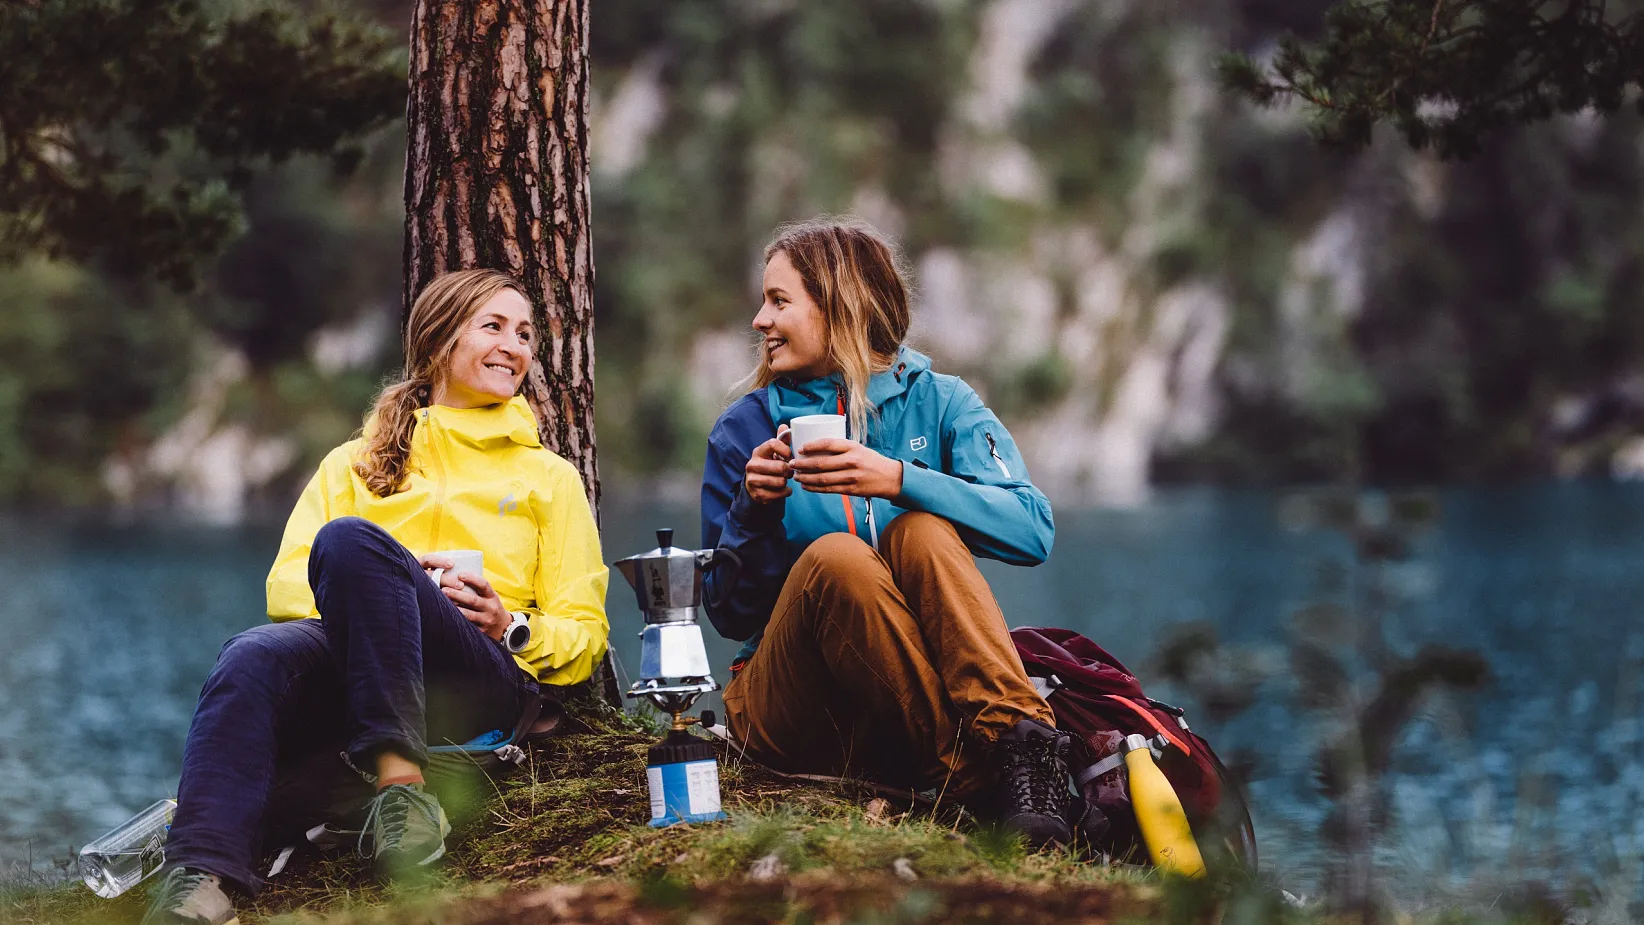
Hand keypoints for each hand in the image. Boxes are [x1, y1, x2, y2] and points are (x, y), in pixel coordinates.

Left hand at [418, 553, 509, 640]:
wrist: (503, 627)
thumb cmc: (489, 606)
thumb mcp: (489, 596)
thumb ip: (476, 589)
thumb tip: (454, 575)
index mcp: (493, 596)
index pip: (484, 585)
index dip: (472, 579)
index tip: (460, 574)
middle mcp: (491, 608)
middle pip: (473, 600)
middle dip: (457, 594)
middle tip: (443, 589)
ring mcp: (486, 620)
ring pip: (468, 614)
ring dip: (454, 608)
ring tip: (442, 603)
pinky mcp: (481, 632)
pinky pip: (467, 626)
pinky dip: (456, 621)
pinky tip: (447, 617)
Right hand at [744, 424, 793, 503]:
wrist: (755, 487)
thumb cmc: (769, 465)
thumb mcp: (774, 453)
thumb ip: (781, 440)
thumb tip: (784, 426)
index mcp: (758, 452)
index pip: (772, 443)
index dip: (786, 449)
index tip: (790, 455)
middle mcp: (752, 465)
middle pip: (780, 467)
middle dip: (789, 470)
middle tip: (789, 471)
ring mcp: (753, 481)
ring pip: (781, 481)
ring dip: (786, 482)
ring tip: (784, 479)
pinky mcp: (757, 494)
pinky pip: (780, 494)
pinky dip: (786, 492)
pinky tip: (783, 489)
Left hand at [789, 438, 903, 498]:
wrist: (889, 477)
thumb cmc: (870, 460)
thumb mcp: (857, 448)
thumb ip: (840, 447)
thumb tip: (815, 446)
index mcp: (852, 447)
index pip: (827, 443)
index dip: (811, 446)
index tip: (800, 449)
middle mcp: (851, 461)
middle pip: (820, 463)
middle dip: (802, 464)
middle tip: (791, 464)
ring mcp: (850, 476)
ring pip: (822, 478)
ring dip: (805, 478)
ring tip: (796, 476)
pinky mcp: (850, 489)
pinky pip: (828, 489)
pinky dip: (814, 488)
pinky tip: (806, 486)